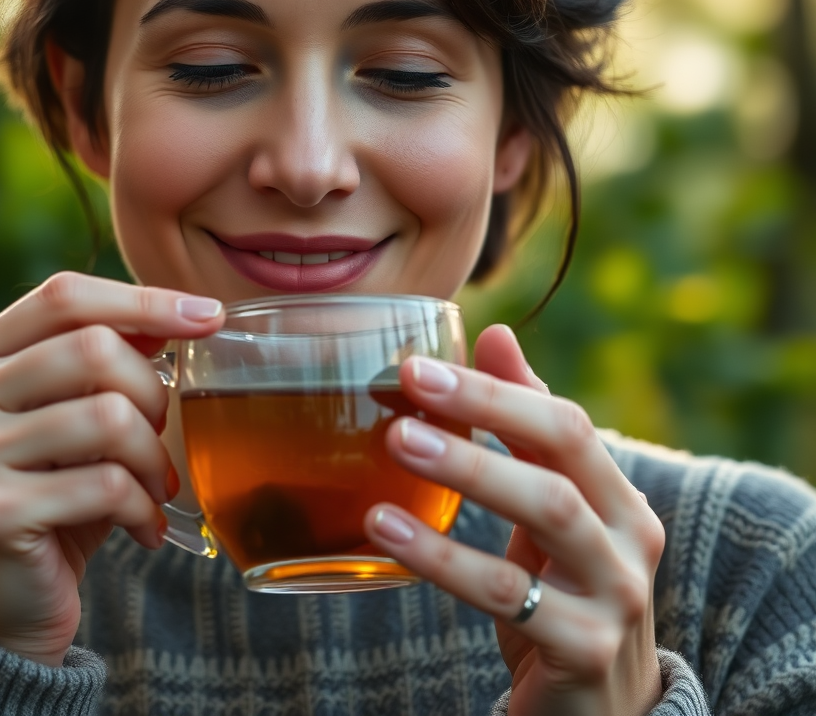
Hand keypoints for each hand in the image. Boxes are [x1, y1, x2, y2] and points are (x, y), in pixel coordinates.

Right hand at [0, 272, 223, 666]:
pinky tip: (143, 527)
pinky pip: (107, 485)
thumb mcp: (70, 415)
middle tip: (164, 434)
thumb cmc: (49, 492)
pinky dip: (143, 507)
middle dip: (153, 392)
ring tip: (158, 486)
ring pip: (108, 416)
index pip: (65, 296)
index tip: (209, 317)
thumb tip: (183, 310)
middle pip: (93, 349)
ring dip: (155, 457)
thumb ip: (106, 361)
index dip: (144, 300)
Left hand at [364, 325, 664, 715]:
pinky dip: (440, 556)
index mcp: (619, 496)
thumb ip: (525, 427)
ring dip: (466, 468)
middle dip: (484, 408)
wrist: (599, 709)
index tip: (419, 364)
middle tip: (408, 384)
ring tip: (394, 441)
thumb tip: (496, 334)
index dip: (495, 387)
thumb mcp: (549, 508)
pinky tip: (383, 529)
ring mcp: (615, 594)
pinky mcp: (584, 648)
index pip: (563, 421)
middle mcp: (630, 537)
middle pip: (562, 451)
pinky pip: (504, 593)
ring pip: (545, 510)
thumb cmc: (562, 591)